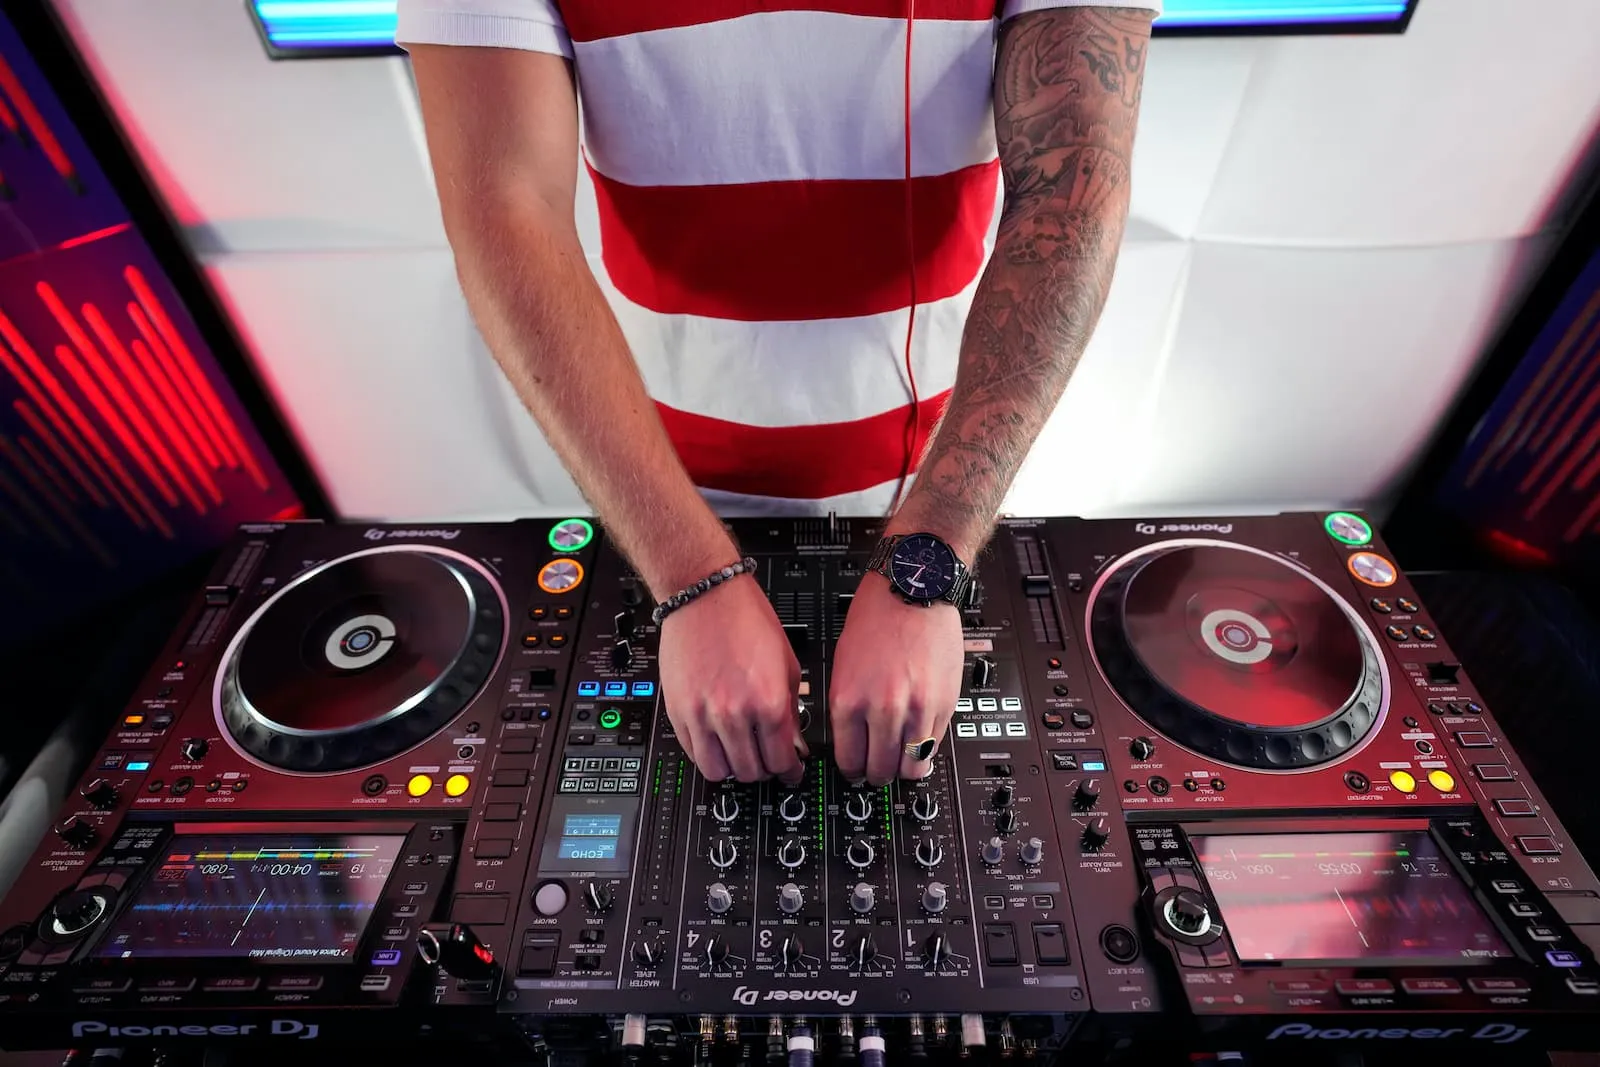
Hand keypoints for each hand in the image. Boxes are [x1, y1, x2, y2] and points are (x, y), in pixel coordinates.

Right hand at [658, 576, 806, 784]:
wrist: (704, 595)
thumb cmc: (745, 619)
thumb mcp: (786, 664)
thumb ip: (791, 711)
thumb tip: (793, 744)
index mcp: (768, 702)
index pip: (782, 761)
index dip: (790, 771)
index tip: (790, 771)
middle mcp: (734, 714)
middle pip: (751, 772)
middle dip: (764, 770)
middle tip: (767, 760)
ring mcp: (702, 715)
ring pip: (719, 771)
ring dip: (734, 769)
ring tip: (741, 754)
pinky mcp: (678, 712)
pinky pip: (693, 754)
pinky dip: (708, 756)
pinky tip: (718, 742)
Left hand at [829, 575, 964, 784]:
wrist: (914, 588)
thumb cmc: (876, 617)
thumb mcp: (842, 665)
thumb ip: (847, 707)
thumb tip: (852, 742)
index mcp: (849, 700)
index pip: (849, 761)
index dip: (851, 771)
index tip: (855, 770)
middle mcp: (884, 709)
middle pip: (881, 771)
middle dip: (876, 775)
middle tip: (877, 768)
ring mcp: (918, 709)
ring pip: (912, 766)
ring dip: (904, 767)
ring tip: (900, 758)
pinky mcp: (945, 704)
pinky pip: (935, 746)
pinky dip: (925, 748)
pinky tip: (917, 737)